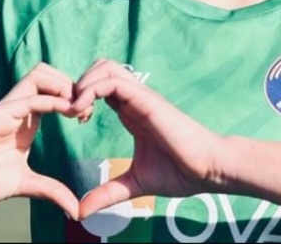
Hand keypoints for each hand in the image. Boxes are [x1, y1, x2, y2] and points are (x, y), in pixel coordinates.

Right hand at [0, 63, 81, 218]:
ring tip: (77, 107)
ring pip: (40, 75)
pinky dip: (52, 99)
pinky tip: (67, 111)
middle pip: (50, 75)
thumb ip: (50, 191)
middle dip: (74, 85)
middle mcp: (19, 110)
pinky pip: (29, 97)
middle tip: (85, 110)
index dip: (76, 99)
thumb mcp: (24, 185)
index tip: (86, 117)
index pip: (55, 93)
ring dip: (64, 85)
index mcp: (27, 122)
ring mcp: (8, 110)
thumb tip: (75, 210)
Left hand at [70, 59, 227, 219]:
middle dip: (78, 85)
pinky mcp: (146, 99)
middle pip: (100, 68)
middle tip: (72, 112)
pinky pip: (112, 81)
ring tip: (76, 111)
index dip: (81, 98)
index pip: (100, 86)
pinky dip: (91, 90)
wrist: (208, 169)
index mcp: (130, 111)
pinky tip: (83, 112)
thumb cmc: (180, 173)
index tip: (76, 122)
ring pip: (104, 68)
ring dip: (83, 84)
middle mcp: (134, 99)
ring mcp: (140, 96)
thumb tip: (81, 212)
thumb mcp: (134, 184)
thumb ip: (108, 193)